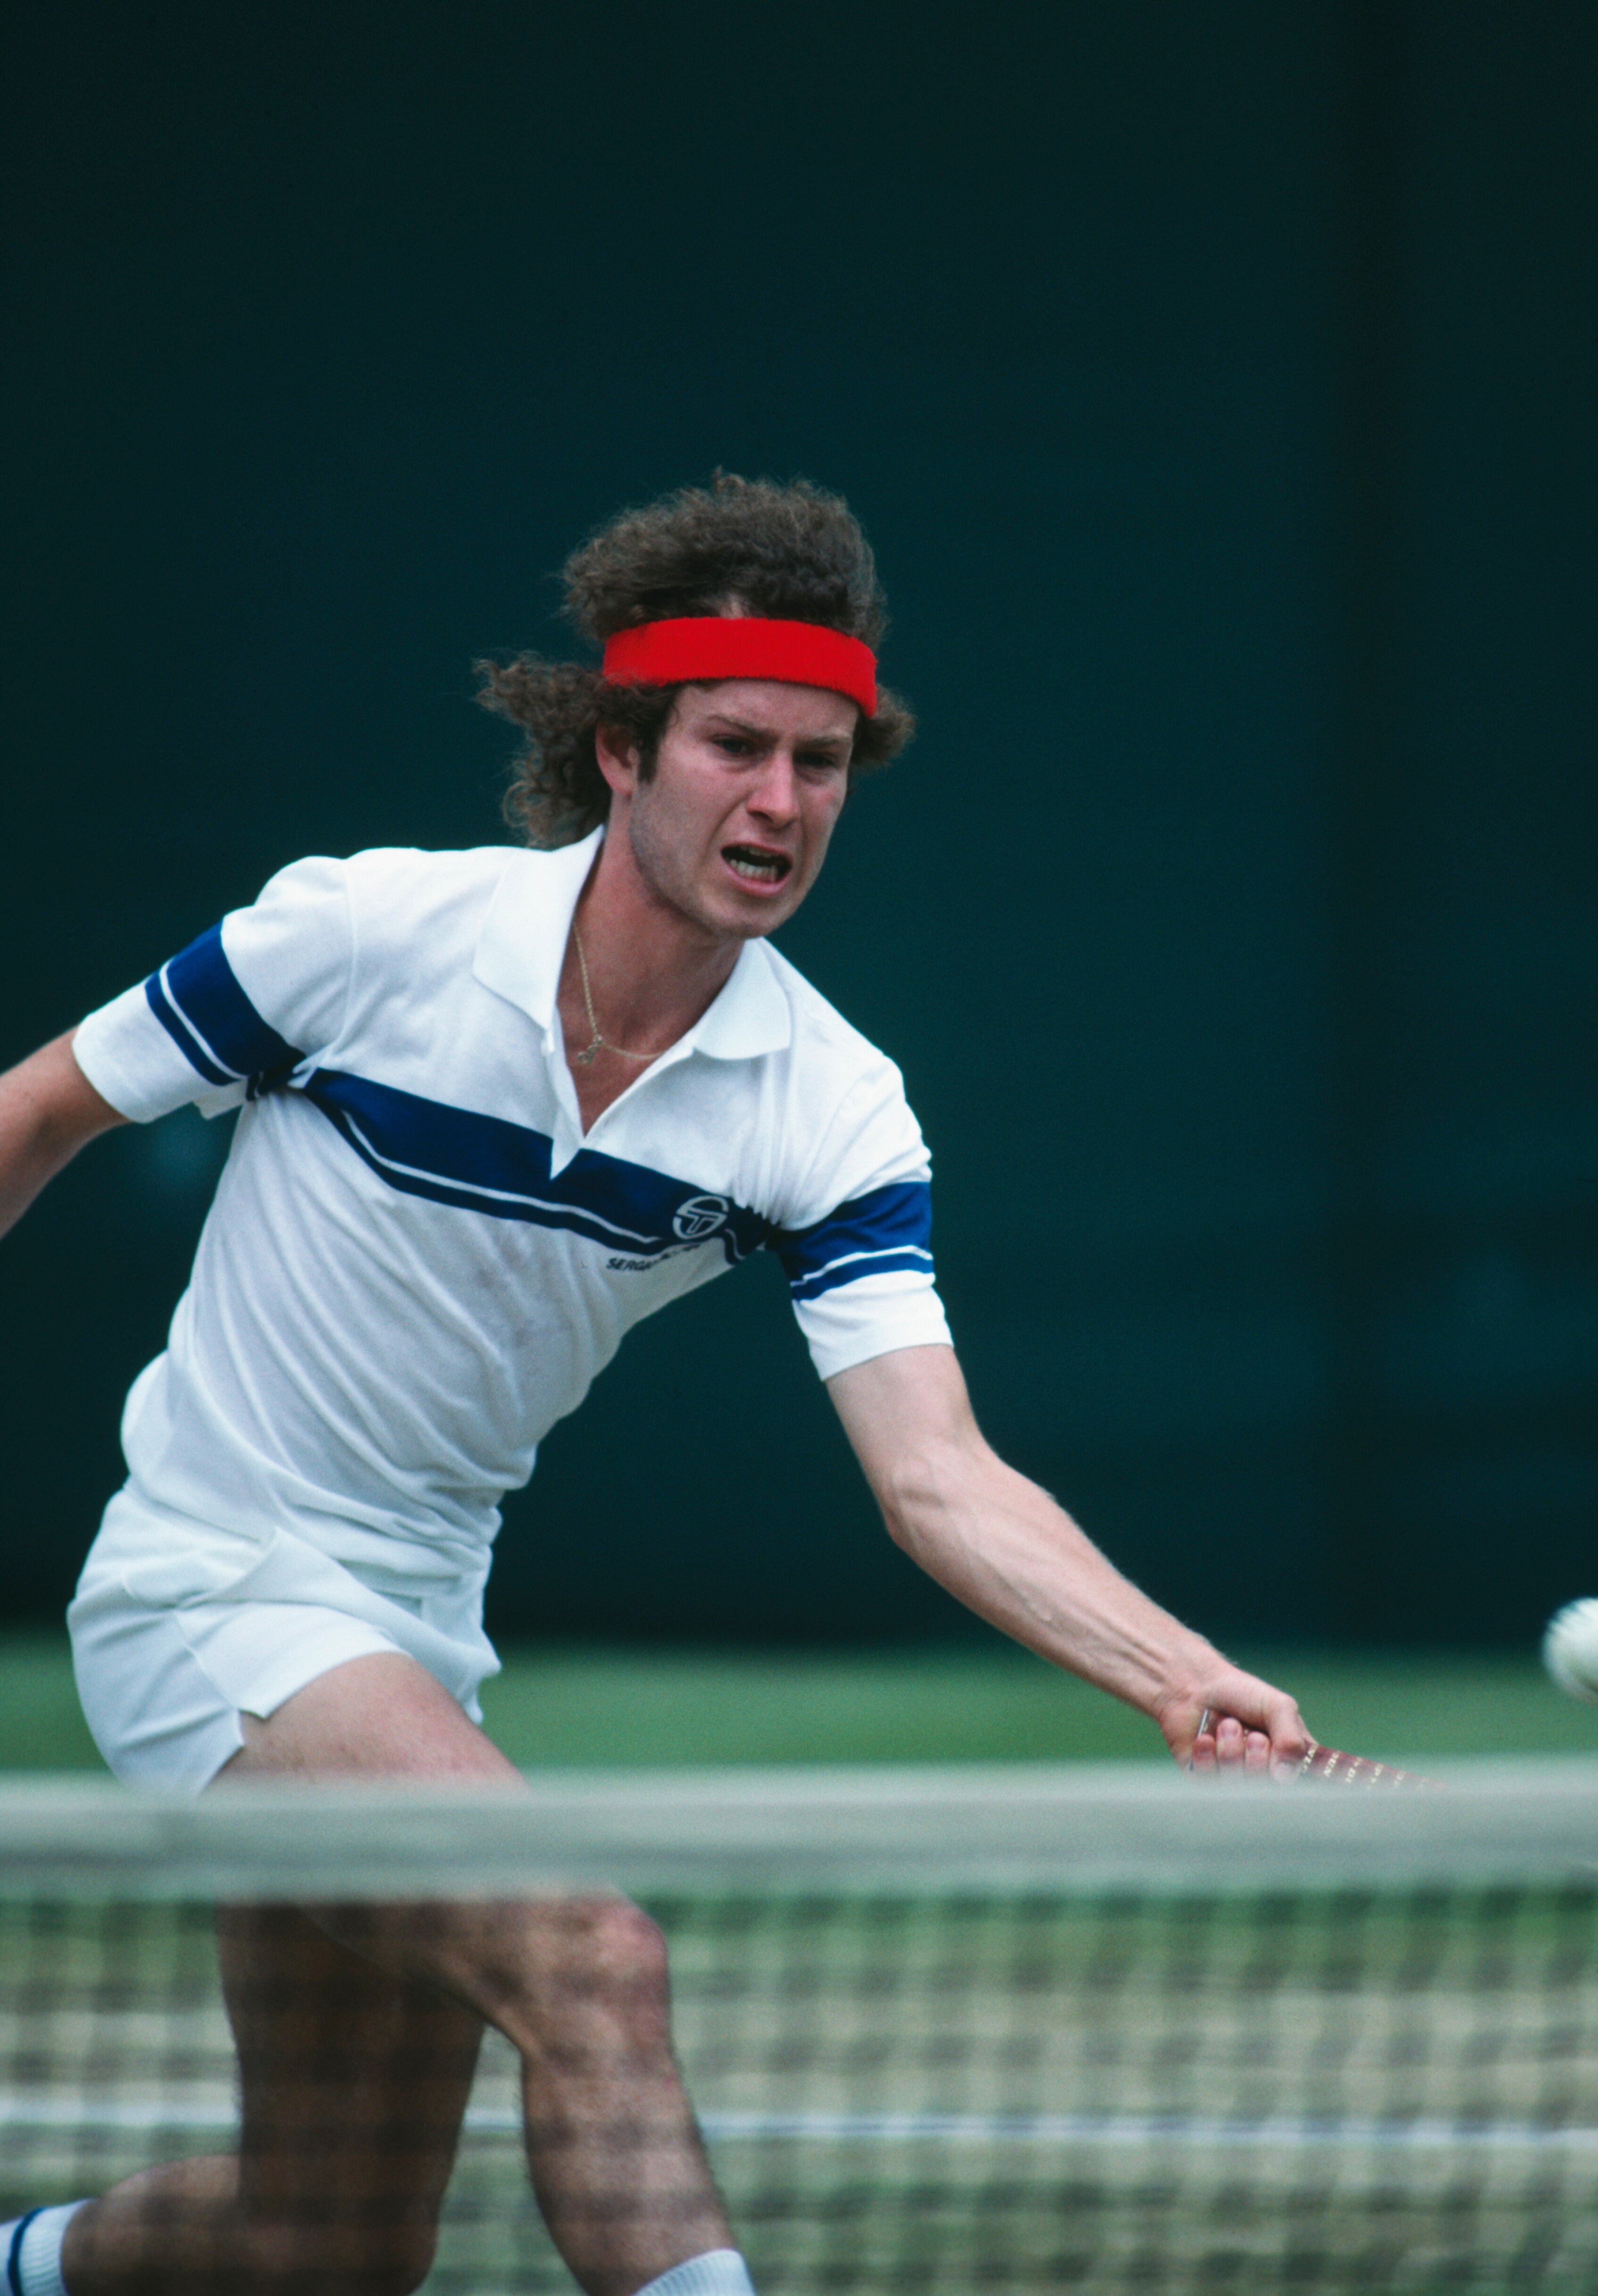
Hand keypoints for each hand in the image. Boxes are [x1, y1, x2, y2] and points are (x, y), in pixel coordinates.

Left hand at [1156, 1665, 1312, 1780]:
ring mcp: (1236, 1783)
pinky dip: (1207, 1757)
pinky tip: (1205, 1738)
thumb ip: (1290, 1737)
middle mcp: (1266, 1778)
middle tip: (1252, 1734)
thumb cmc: (1242, 1694)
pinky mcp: (1207, 1783)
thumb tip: (1285, 1777)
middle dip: (1257, 1759)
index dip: (1289, 1776)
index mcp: (1291, 1762)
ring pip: (1237, 1788)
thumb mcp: (1277, 1706)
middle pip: (1267, 1793)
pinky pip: (1209, 1784)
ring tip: (1227, 1726)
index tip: (1276, 1753)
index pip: (1302, 1788)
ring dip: (1230, 1752)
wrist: (1197, 1687)